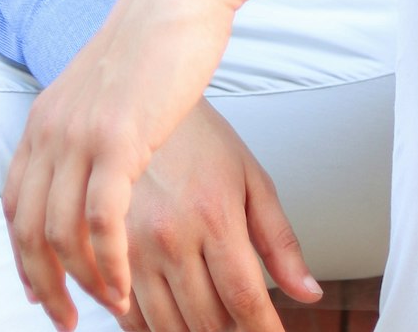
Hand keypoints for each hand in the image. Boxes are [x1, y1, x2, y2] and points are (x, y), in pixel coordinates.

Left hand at [2, 0, 300, 329]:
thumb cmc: (158, 39)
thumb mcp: (108, 87)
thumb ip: (92, 124)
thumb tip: (99, 158)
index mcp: (45, 116)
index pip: (15, 202)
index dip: (23, 254)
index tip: (40, 289)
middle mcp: (51, 128)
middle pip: (27, 227)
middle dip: (43, 283)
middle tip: (68, 318)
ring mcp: (80, 133)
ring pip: (59, 232)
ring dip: (82, 280)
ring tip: (109, 305)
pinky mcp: (117, 139)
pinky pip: (99, 221)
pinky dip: (107, 262)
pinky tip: (123, 284)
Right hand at [114, 100, 320, 331]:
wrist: (140, 108)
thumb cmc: (201, 141)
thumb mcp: (250, 179)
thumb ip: (280, 241)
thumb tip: (309, 294)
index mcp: (214, 216)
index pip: (245, 300)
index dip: (264, 331)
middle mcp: (172, 237)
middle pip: (209, 322)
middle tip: (245, 318)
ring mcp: (135, 249)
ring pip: (171, 328)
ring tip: (215, 314)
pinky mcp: (108, 255)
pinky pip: (132, 320)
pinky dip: (158, 328)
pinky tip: (177, 312)